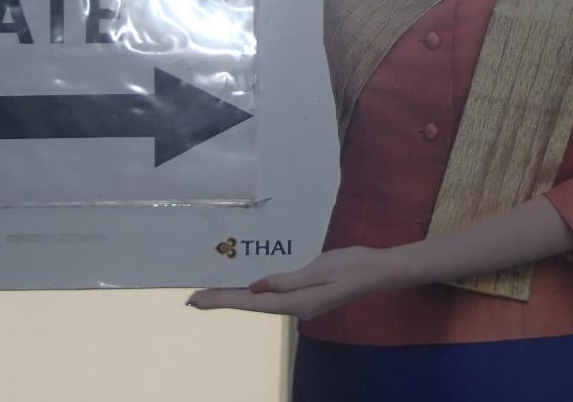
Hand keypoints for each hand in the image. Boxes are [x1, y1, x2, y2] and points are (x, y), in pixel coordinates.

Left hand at [186, 245, 406, 319]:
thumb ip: (287, 280)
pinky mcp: (305, 295)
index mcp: (298, 302)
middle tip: (192, 298)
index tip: (197, 299)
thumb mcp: (321, 268)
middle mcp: (296, 307)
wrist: (379, 271)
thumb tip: (256, 287)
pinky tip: (243, 285)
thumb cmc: (353, 265)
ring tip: (210, 292)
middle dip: (221, 300)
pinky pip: (271, 295)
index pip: (252, 302)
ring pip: (259, 301)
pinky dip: (252, 292)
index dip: (223, 300)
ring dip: (234, 296)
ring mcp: (301, 303)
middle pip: (251, 304)